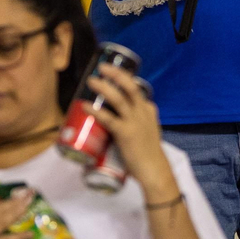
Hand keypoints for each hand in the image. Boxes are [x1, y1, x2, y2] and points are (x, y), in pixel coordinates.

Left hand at [83, 63, 177, 201]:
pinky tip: (85, 106)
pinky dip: (96, 110)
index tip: (112, 73)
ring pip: (118, 98)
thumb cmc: (148, 154)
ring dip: (103, 87)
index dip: (124, 79)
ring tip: (92, 81)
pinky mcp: (126, 133)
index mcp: (149, 110)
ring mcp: (135, 122)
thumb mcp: (147, 132)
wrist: (154, 170)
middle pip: (129, 86)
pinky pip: (108, 118)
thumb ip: (136, 124)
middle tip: (102, 67)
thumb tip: (117, 121)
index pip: (137, 89)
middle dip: (116, 74)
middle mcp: (143, 112)